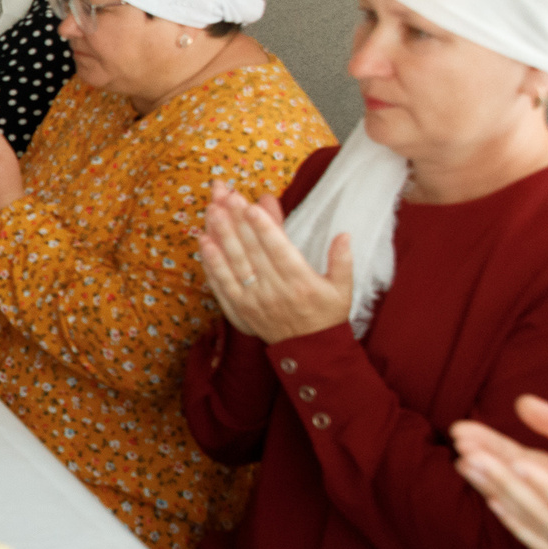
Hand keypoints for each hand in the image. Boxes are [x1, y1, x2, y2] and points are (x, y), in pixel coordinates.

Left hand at [196, 181, 352, 339]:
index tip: (252, 205)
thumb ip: (342, 261)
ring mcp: (253, 301)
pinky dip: (211, 264)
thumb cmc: (327, 315)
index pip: (279, 250)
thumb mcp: (343, 289)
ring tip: (211, 211)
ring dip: (220, 237)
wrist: (309, 352)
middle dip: (237, 221)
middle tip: (225, 196)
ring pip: (233, 264)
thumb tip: (344, 234)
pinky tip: (203, 244)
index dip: (264, 227)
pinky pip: (221, 285)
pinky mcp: (239, 310)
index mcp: (301, 283)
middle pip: (252, 251)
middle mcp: (275, 291)